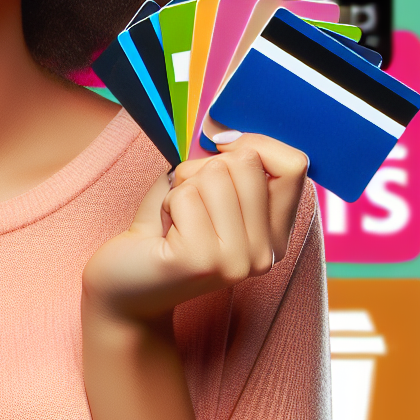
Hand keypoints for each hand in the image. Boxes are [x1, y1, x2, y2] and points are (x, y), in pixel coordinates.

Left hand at [83, 131, 307, 323]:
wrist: (124, 288)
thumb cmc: (162, 231)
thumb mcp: (204, 188)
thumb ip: (226, 161)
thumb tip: (226, 131)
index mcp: (275, 234)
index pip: (294, 165)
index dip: (255, 143)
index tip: (220, 151)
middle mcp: (267, 253)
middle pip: (247, 162)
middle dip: (204, 168)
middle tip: (187, 203)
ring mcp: (238, 261)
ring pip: (215, 173)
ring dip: (182, 187)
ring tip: (175, 220)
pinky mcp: (203, 261)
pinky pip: (186, 194)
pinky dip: (166, 202)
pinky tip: (164, 235)